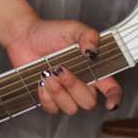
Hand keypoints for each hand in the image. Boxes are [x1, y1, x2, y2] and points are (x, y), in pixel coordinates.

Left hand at [4, 17, 121, 114]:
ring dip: (58, 92)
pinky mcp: (48, 98)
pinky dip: (45, 96)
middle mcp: (80, 83)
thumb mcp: (73, 28)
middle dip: (74, 87)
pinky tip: (41, 81)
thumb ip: (88, 36)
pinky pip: (52, 109)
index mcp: (91, 69)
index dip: (114, 98)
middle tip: (61, 70)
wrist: (23, 37)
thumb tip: (93, 51)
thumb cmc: (48, 32)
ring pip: (71, 108)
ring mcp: (64, 92)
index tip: (110, 103)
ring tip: (48, 74)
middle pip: (88, 101)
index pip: (111, 89)